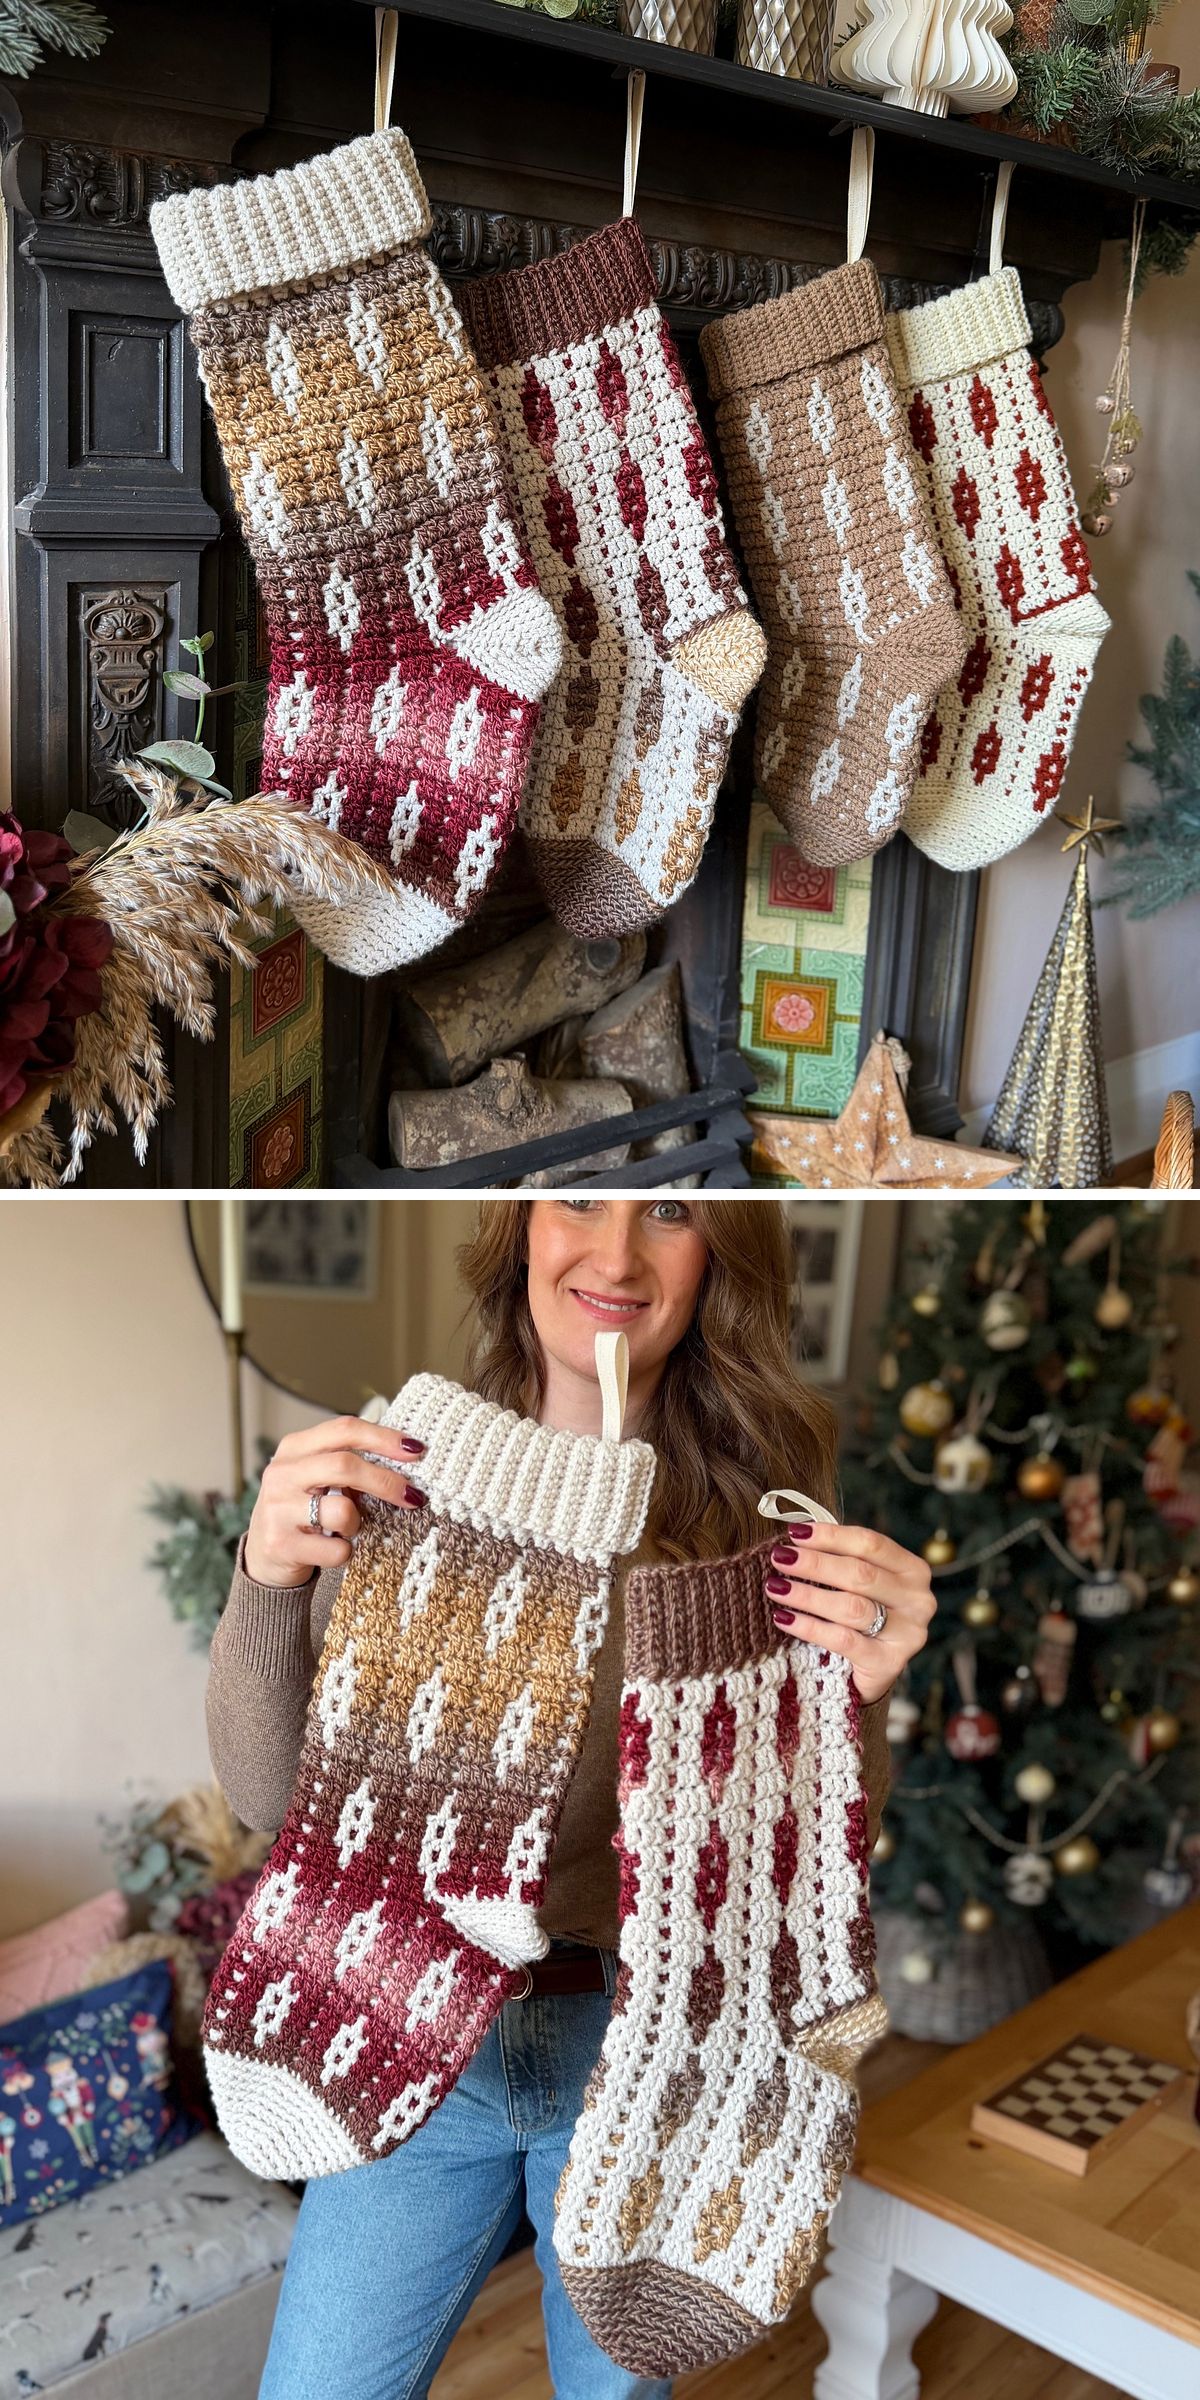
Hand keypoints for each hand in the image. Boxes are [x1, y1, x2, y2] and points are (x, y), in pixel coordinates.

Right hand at [244, 1416, 426, 1587]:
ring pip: (342, 1511)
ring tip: (349, 1529)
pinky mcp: (281, 1544)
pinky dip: (345, 1553)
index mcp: (294, 1448)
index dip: (383, 1438)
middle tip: (413, 1496)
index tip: (416, 1449)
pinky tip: (332, 1550)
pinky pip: (336, 1550)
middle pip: (345, 1465)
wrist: (264, 1559)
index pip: (344, 1430)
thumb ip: (349, 1463)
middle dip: (386, 1481)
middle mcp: (282, 1473)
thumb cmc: (303, 1512)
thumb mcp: (317, 1478)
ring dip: (357, 1524)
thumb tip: (407, 1457)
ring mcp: (278, 1509)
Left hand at [764, 1522, 933, 1704]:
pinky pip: (842, 1640)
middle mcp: (917, 1600)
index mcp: (913, 1570)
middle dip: (815, 1564)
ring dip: (808, 1594)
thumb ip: (840, 1558)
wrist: (872, 1669)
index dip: (831, 1536)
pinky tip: (784, 1618)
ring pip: (851, 1607)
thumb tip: (796, 1534)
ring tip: (776, 1587)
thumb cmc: (862, 1614)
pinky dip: (809, 1627)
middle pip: (861, 1574)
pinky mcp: (889, 1662)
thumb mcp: (860, 1583)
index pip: (871, 1545)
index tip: (795, 1532)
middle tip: (780, 1558)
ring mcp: (908, 1633)